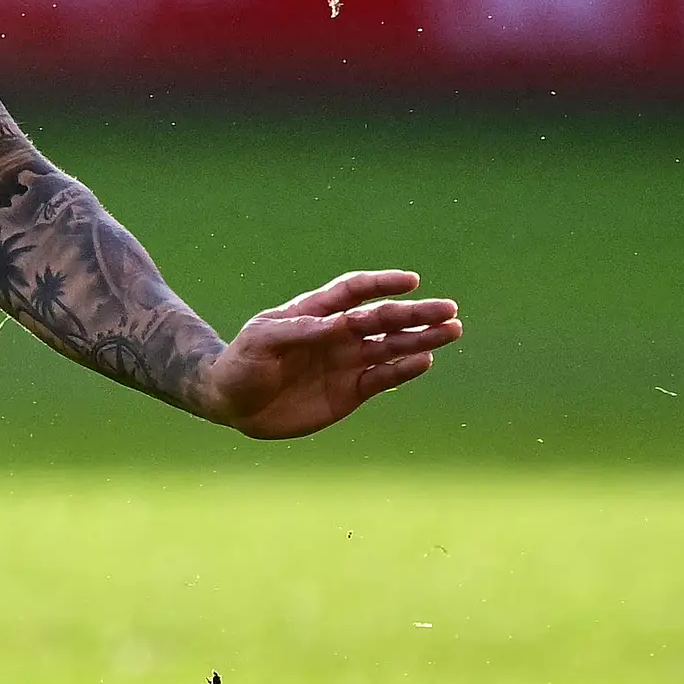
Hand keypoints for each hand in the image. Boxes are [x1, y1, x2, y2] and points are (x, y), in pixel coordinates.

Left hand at [192, 271, 463, 438]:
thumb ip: (301, 331)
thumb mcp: (263, 341)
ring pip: (391, 346)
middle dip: (415, 314)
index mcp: (314, 313)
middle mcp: (337, 334)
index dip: (382, 284)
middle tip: (448, 310)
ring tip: (450, 330)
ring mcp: (346, 362)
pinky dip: (404, 370)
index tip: (411, 281)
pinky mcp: (350, 391)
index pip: (353, 291)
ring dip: (420, 339)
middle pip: (382, 319)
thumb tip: (340, 324)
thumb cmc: (242, 362)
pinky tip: (425, 360)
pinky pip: (383, 377)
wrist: (232, 402)